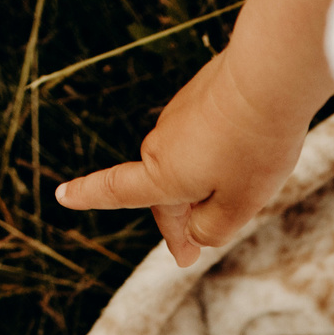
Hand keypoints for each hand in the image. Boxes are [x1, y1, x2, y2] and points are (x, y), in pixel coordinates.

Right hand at [53, 52, 308, 265]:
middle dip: (178, 224)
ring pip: (187, 165)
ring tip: (243, 194)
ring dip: (205, 187)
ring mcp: (179, 116)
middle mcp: (161, 143)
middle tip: (188, 257)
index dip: (89, 196)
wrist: (270, 77)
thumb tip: (195, 232)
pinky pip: (204, 139)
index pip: (116, 191)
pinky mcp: (199, 97)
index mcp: (162, 175)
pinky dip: (219, 155)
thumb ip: (212, 230)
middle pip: (164, 193)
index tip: (63, 196)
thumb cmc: (253, 148)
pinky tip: (251, 153)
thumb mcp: (240, 206)